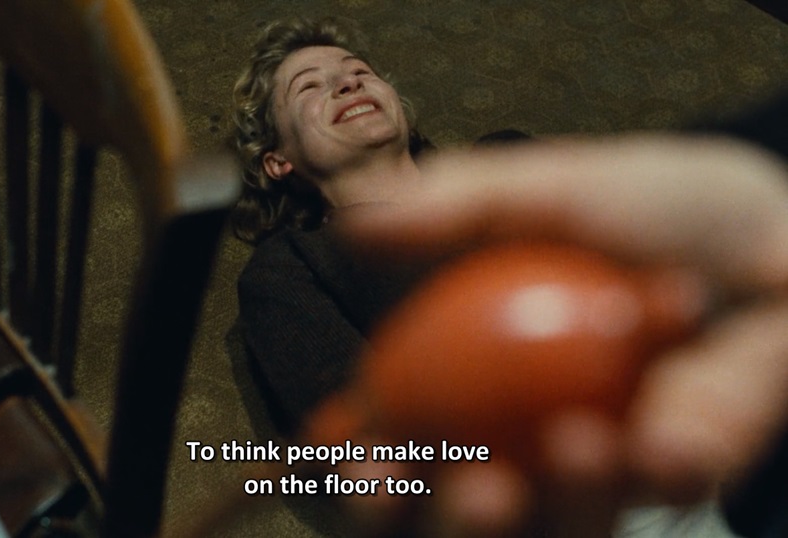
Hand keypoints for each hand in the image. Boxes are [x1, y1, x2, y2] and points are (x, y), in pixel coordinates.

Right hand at [341, 134, 787, 535]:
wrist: (762, 223)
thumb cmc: (641, 205)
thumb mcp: (539, 191)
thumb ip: (452, 208)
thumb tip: (349, 219)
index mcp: (473, 379)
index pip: (404, 443)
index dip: (373, 473)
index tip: (362, 468)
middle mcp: (526, 432)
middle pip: (468, 513)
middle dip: (454, 527)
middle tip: (469, 495)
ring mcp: (603, 460)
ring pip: (559, 524)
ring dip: (557, 507)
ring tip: (576, 443)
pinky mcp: (682, 471)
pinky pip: (659, 495)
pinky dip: (651, 474)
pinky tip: (652, 436)